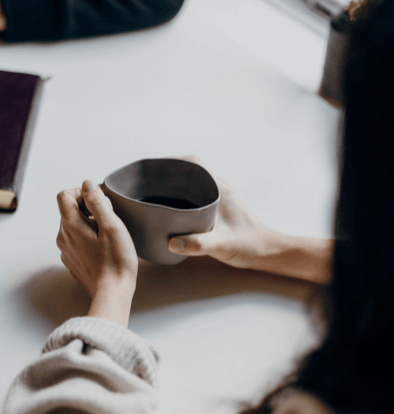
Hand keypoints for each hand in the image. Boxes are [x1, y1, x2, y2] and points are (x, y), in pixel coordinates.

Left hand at [57, 181, 137, 324]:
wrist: (112, 293)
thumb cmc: (116, 261)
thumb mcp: (111, 225)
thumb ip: (97, 201)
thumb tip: (87, 185)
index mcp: (70, 225)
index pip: (64, 196)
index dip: (81, 192)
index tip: (98, 199)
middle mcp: (63, 237)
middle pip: (69, 211)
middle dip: (87, 209)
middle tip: (108, 219)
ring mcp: (67, 251)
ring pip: (73, 227)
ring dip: (88, 224)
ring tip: (108, 235)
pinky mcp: (73, 262)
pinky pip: (77, 242)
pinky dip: (88, 239)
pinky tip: (104, 249)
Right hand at [167, 156, 332, 283]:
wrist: (268, 252)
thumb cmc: (249, 245)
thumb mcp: (222, 245)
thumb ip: (198, 244)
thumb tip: (171, 243)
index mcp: (220, 189)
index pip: (194, 163)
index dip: (173, 161)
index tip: (154, 168)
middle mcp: (219, 189)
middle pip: (189, 170)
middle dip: (167, 173)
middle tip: (147, 182)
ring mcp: (218, 199)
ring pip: (192, 183)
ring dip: (173, 185)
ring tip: (152, 194)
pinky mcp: (217, 210)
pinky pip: (195, 196)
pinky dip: (180, 198)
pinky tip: (169, 211)